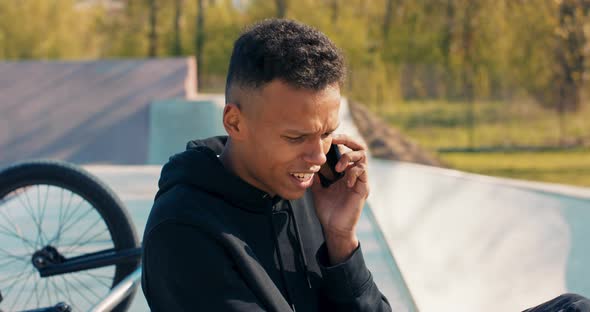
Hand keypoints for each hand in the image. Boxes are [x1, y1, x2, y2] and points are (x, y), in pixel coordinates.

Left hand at [310, 134, 368, 263]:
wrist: (333, 228)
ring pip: (363, 156)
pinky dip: (353, 172)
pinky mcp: (363, 189)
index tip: (327, 138)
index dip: (339, 140)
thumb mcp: (317, 188)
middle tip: (334, 140)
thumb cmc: (327, 210)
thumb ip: (315, 175)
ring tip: (338, 167)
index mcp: (345, 171)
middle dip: (347, 140)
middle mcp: (354, 173)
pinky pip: (363, 172)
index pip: (347, 148)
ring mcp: (360, 180)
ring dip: (349, 158)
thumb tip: (306, 163)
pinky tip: (344, 181)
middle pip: (359, 147)